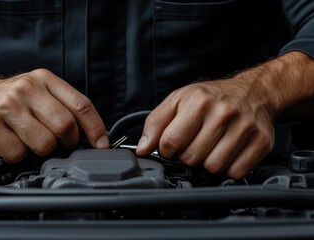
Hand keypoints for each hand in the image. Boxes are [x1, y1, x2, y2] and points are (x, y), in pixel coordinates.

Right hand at [0, 69, 108, 161]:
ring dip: (40, 150)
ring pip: (44, 144)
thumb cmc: (5, 98)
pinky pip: (18, 153)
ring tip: (28, 140)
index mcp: (44, 79)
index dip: (96, 129)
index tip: (101, 144)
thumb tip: (89, 135)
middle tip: (56, 142)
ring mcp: (8, 106)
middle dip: (66, 142)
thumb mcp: (35, 91)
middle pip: (65, 127)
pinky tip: (9, 143)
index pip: (81, 105)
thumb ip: (60, 106)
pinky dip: (17, 155)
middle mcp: (27, 88)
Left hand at [136, 74, 275, 178]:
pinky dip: (228, 168)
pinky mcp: (262, 142)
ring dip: (207, 164)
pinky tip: (226, 153)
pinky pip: (236, 172)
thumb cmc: (212, 97)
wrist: (254, 92)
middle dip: (187, 156)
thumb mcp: (178, 101)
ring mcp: (245, 128)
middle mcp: (224, 113)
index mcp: (199, 102)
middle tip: (194, 144)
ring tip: (210, 148)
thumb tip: (143, 149)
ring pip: (214, 168)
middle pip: (192, 158)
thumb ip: (155, 124)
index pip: (171, 142)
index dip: (166, 149)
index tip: (171, 145)